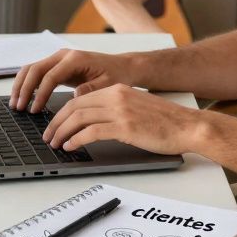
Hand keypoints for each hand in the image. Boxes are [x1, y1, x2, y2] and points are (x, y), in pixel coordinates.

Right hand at [10, 48, 138, 112]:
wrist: (122, 66)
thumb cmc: (116, 75)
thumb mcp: (108, 85)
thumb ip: (91, 90)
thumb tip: (74, 98)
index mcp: (75, 59)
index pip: (50, 76)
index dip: (39, 94)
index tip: (34, 109)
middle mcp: (64, 55)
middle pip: (35, 69)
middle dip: (24, 89)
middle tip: (18, 107)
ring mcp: (59, 58)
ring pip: (32, 68)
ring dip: (21, 85)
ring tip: (15, 103)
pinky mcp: (57, 65)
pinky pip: (37, 72)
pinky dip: (27, 83)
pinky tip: (23, 97)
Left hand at [42, 83, 205, 154]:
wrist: (188, 126)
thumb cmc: (165, 122)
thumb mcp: (136, 107)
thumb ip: (115, 109)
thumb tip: (93, 122)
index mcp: (117, 90)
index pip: (80, 99)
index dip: (62, 113)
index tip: (54, 124)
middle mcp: (116, 96)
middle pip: (74, 106)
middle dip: (56, 122)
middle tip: (48, 135)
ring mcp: (120, 111)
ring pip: (79, 118)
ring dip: (62, 132)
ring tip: (55, 143)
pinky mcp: (125, 127)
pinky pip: (92, 132)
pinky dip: (76, 139)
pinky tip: (70, 146)